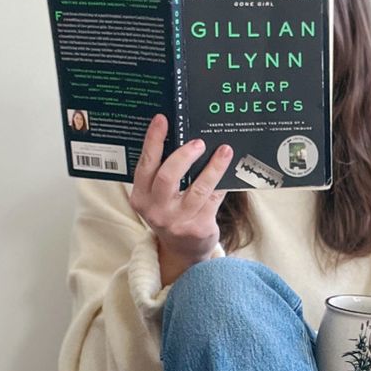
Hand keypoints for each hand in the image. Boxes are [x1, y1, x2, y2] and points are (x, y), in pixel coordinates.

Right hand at [129, 114, 231, 283]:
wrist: (183, 252)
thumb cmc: (172, 213)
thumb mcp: (157, 197)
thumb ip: (162, 173)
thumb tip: (182, 136)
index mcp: (141, 198)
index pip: (145, 165)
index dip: (153, 140)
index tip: (162, 119)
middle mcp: (156, 211)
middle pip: (168, 176)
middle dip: (184, 155)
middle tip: (198, 142)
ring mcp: (178, 221)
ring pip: (197, 188)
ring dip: (213, 166)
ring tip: (224, 150)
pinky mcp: (199, 228)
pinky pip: (214, 199)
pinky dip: (221, 182)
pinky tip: (229, 170)